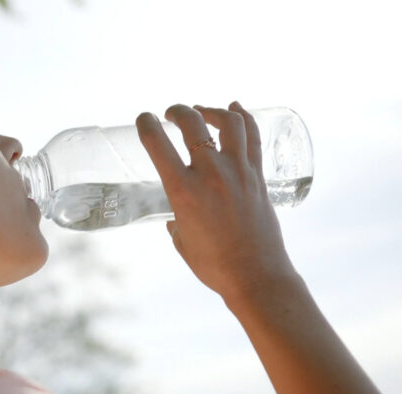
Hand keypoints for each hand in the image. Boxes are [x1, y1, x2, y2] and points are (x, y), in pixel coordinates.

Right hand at [135, 102, 297, 301]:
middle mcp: (211, 174)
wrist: (255, 276)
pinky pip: (253, 138)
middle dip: (178, 111)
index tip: (143, 119)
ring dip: (212, 110)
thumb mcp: (181, 240)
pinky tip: (236, 109)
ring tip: (202, 112)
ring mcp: (239, 172)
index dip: (146, 124)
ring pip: (229, 123)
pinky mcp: (258, 177)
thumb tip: (178, 215)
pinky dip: (244, 118)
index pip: (158, 144)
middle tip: (172, 113)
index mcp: (183, 191)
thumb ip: (176, 219)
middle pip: (193, 124)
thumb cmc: (213, 265)